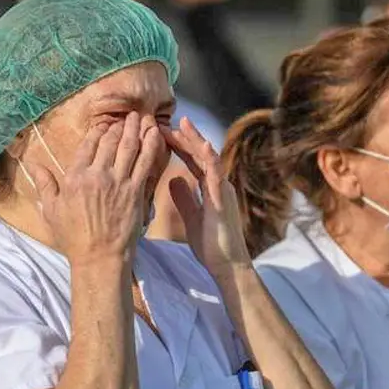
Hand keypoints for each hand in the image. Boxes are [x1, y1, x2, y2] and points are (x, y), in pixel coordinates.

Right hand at [31, 113, 161, 265]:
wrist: (99, 257)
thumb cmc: (74, 238)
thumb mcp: (52, 211)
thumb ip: (45, 184)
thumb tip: (32, 164)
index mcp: (75, 177)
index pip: (88, 145)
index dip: (98, 132)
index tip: (104, 125)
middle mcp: (97, 175)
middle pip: (110, 142)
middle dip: (118, 126)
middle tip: (126, 116)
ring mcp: (118, 182)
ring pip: (129, 147)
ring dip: (135, 129)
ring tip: (140, 118)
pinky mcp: (135, 191)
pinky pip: (145, 162)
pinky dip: (151, 145)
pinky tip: (155, 134)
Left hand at [162, 117, 250, 277]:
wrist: (227, 266)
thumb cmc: (212, 245)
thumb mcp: (191, 217)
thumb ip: (184, 198)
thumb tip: (172, 180)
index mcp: (210, 188)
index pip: (193, 161)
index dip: (179, 146)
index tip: (162, 134)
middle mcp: (219, 185)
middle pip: (200, 154)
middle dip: (184, 137)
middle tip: (165, 122)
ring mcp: (223, 191)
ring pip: (210, 159)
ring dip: (196, 140)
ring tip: (182, 124)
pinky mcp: (224, 200)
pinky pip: (218, 175)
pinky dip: (211, 159)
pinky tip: (203, 145)